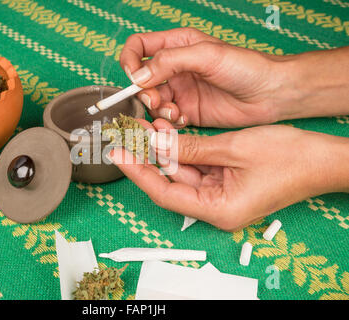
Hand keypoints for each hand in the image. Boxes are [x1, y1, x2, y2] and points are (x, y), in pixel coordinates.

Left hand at [108, 119, 348, 230]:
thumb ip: (192, 148)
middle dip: (149, 156)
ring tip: (145, 126)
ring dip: (165, 150)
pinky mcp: (226, 183)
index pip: (165, 194)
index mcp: (218, 210)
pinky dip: (183, 150)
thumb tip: (158, 143)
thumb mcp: (234, 148)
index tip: (119, 155)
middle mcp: (216, 208)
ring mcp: (221, 196)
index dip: (139, 173)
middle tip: (129, 134)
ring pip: (182, 173)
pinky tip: (169, 132)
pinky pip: (197, 167)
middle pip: (171, 183)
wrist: (324, 159)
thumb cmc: (290, 158)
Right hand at [120, 28, 348, 127]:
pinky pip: (166, 119)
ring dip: (157, 109)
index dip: (130, 61)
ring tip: (174, 112)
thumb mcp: (206, 55)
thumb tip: (138, 76)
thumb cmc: (246, 66)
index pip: (138, 47)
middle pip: (141, 79)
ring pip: (152, 101)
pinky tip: (184, 119)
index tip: (134, 77)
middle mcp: (175, 68)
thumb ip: (169, 61)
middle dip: (144, 91)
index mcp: (177, 45)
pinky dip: (169, 122)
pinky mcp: (188, 112)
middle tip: (156, 100)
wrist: (272, 94)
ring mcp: (180, 91)